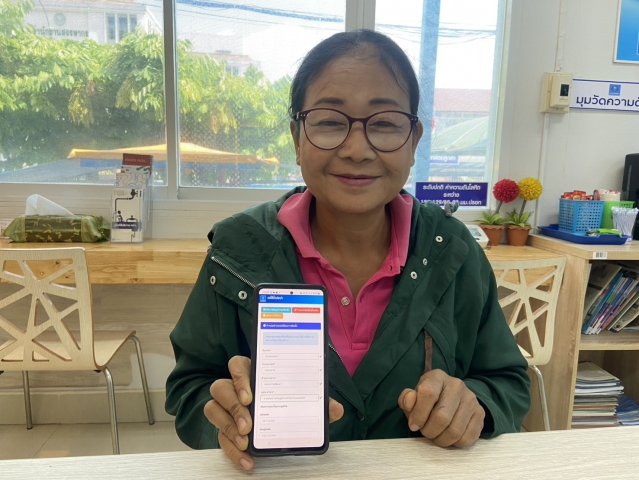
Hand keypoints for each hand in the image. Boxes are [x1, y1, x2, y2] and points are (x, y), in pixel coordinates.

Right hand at [204, 355, 344, 470]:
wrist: (282, 423)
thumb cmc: (288, 402)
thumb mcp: (304, 401)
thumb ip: (319, 403)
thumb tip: (336, 410)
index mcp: (252, 372)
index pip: (237, 365)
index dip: (239, 378)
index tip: (249, 395)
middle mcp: (235, 388)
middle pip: (221, 388)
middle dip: (233, 407)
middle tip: (248, 425)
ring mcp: (227, 408)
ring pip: (214, 410)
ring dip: (227, 426)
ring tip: (246, 441)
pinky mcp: (225, 429)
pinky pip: (220, 437)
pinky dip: (232, 450)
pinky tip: (247, 459)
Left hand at [398, 369, 484, 447]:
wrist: (452, 397)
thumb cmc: (428, 399)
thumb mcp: (414, 396)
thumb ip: (407, 399)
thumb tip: (409, 401)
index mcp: (438, 377)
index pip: (428, 394)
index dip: (418, 414)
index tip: (413, 425)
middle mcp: (456, 385)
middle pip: (442, 417)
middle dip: (429, 430)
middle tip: (425, 431)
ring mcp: (471, 399)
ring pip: (455, 431)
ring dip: (441, 439)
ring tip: (436, 435)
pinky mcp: (480, 413)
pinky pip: (467, 438)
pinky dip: (454, 443)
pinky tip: (448, 436)